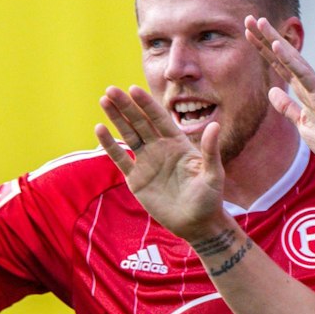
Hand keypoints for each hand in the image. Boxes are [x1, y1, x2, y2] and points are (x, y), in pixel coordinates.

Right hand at [96, 84, 225, 238]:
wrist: (197, 223)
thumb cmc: (209, 198)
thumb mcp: (213, 174)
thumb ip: (210, 150)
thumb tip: (215, 125)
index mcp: (177, 143)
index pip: (159, 118)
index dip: (146, 104)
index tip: (133, 89)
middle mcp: (160, 148)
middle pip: (139, 122)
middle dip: (125, 106)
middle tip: (111, 89)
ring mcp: (146, 162)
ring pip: (128, 135)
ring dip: (116, 118)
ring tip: (103, 100)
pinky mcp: (136, 179)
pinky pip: (120, 158)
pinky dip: (110, 145)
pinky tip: (99, 129)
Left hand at [244, 16, 314, 173]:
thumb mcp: (301, 124)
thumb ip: (287, 107)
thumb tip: (272, 91)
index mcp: (303, 91)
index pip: (279, 66)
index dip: (263, 50)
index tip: (248, 34)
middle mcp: (309, 84)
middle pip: (283, 56)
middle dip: (265, 37)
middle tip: (248, 18)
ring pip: (291, 59)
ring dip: (274, 40)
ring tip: (259, 22)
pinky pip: (302, 74)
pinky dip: (289, 59)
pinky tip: (276, 45)